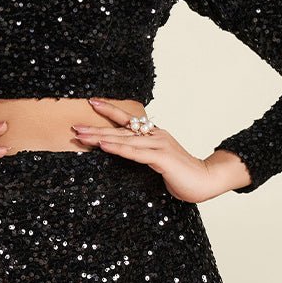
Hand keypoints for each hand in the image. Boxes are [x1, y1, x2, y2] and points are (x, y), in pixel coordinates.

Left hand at [71, 99, 243, 202]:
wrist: (206, 180)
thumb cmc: (182, 176)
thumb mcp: (158, 163)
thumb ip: (144, 156)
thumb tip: (126, 155)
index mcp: (154, 135)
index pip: (128, 120)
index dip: (111, 111)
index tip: (92, 102)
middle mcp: (155, 135)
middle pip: (121, 130)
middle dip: (96, 128)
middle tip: (75, 126)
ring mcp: (159, 145)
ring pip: (124, 139)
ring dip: (101, 137)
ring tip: (81, 135)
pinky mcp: (162, 158)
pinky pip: (135, 152)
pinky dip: (118, 148)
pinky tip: (103, 146)